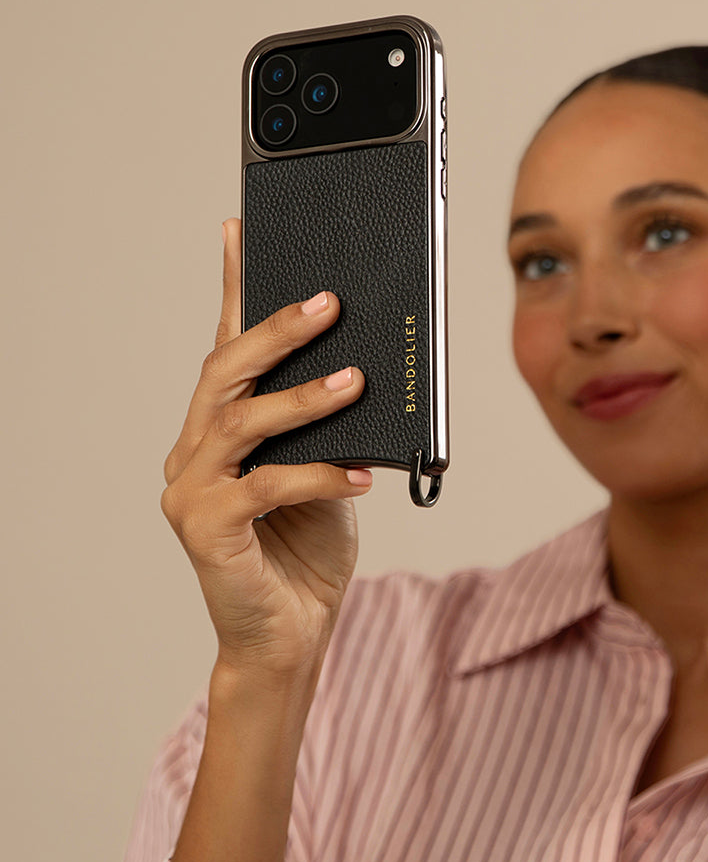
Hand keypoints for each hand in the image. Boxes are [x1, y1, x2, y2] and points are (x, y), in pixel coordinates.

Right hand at [160, 218, 371, 676]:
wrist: (289, 631)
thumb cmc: (307, 546)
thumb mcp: (325, 469)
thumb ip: (327, 426)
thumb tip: (359, 369)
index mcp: (220, 428)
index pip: (227, 347)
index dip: (233, 288)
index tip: (241, 230)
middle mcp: (193, 450)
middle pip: (226, 372)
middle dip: (277, 331)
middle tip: (328, 303)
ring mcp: (191, 489)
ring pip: (242, 421)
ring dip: (304, 398)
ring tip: (356, 381)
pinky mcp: (205, 530)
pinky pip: (265, 486)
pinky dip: (318, 476)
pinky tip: (363, 477)